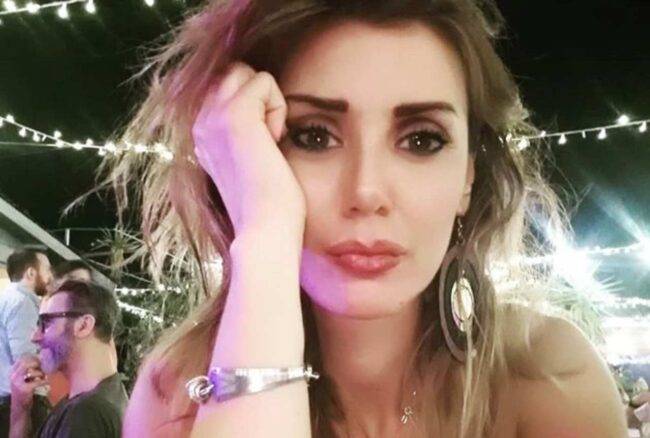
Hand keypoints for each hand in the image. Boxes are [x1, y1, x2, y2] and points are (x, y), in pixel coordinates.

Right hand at [10, 355, 46, 410]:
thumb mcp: (22, 379)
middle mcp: (14, 376)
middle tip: (42, 367)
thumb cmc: (23, 390)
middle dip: (37, 364)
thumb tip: (40, 357)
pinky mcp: (25, 390)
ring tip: (43, 376)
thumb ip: (27, 369)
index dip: (32, 357)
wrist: (19, 407)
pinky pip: (38, 382)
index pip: (22, 358)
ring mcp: (18, 383)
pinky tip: (46, 382)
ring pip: (33, 372)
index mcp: (13, 372)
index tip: (39, 360)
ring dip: (41, 373)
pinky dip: (44, 381)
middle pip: (27, 363)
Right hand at [193, 63, 305, 236]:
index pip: (225, 86)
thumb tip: (259, 109)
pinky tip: (274, 142)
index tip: (259, 147)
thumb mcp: (246, 159)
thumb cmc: (266, 203)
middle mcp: (199, 121)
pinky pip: (264, 81)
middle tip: (266, 141)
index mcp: (201, 133)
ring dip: (268, 101)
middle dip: (260, 98)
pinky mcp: (234, 115)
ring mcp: (212, 116)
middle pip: (235, 72)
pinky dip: (278, 108)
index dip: (253, 106)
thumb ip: (243, 131)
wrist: (264, 230)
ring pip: (248, 73)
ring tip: (269, 141)